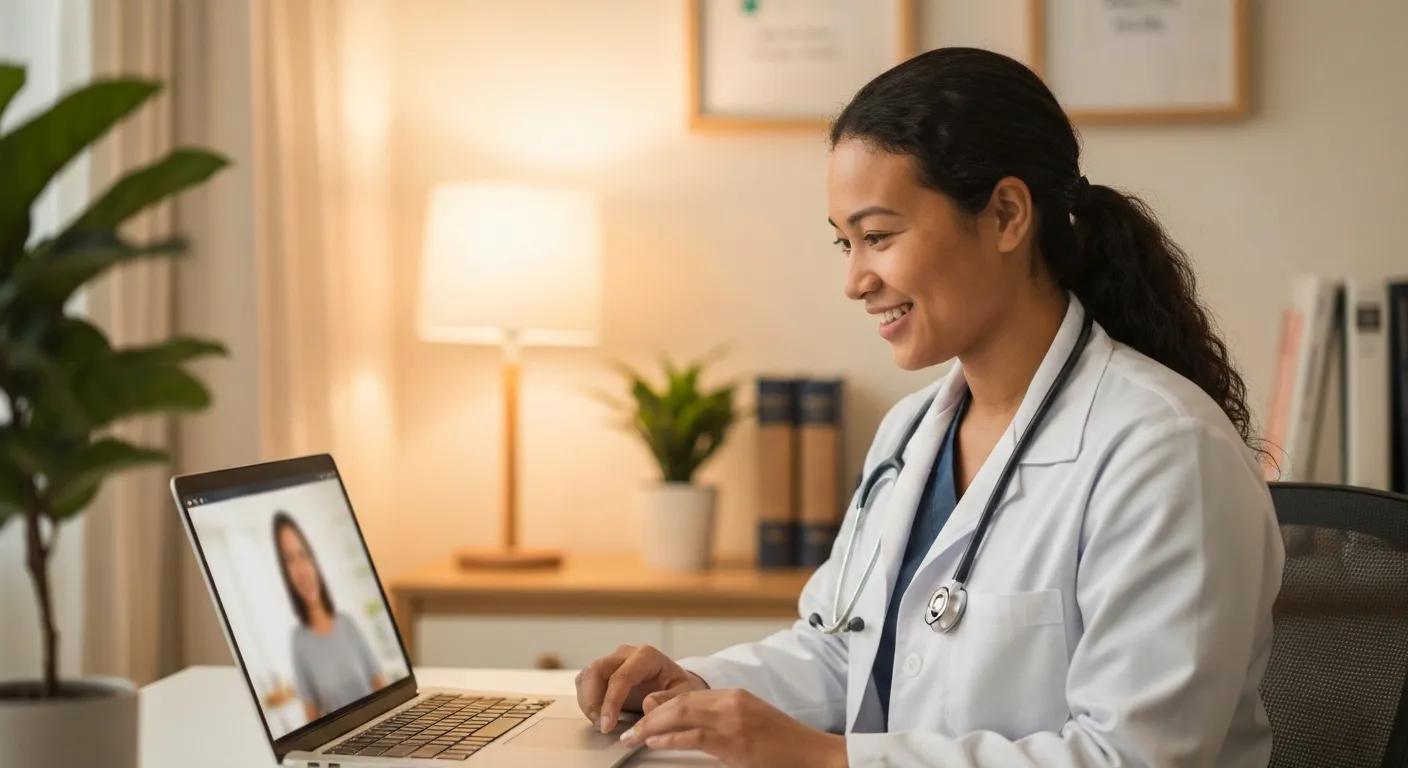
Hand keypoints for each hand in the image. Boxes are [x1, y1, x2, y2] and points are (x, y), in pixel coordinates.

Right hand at [574, 643, 708, 732]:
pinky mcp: (604, 671)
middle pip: (596, 670)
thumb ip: (668, 700)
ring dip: (587, 702)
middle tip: (600, 725)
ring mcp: (613, 660)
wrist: (675, 684)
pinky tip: (598, 715)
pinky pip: (585, 682)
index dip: (610, 702)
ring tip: (600, 723)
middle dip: (592, 700)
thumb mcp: (683, 695)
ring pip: (586, 675)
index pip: (621, 676)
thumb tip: (648, 704)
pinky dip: (587, 700)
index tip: (607, 726)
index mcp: (647, 656)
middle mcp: (626, 654)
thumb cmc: (678, 688)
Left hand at [619, 688, 845, 767]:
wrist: (813, 754)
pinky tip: (654, 742)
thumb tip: (682, 722)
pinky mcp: (735, 742)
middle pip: (680, 701)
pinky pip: (694, 736)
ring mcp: (733, 721)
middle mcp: (732, 703)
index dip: (661, 704)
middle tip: (629, 728)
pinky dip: (670, 738)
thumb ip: (717, 719)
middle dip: (650, 715)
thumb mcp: (748, 723)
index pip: (688, 694)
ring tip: (633, 737)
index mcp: (735, 696)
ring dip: (652, 726)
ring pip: (681, 715)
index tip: (643, 715)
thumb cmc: (783, 744)